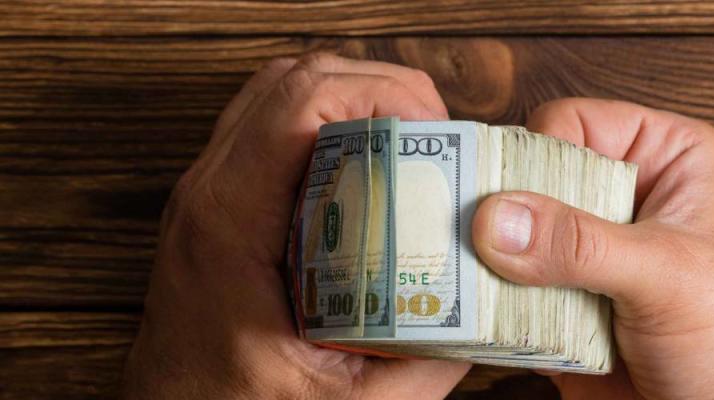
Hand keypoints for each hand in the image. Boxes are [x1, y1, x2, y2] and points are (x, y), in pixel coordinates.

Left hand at [122, 53, 469, 398]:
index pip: (300, 103)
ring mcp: (208, 191)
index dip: (379, 93)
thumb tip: (488, 310)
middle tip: (434, 134)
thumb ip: (423, 363)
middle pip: (293, 79)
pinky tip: (368, 168)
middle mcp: (209, 191)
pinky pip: (271, 127)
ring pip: (279, 92)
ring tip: (408, 142)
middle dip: (377, 87)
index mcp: (229, 224)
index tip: (434, 131)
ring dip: (350, 100)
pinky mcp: (219, 202)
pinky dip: (326, 124)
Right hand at [472, 98, 713, 398]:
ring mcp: (588, 251)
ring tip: (464, 274)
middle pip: (532, 178)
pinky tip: (476, 313)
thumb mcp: (666, 275)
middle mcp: (621, 196)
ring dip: (487, 259)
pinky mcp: (564, 300)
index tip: (501, 191)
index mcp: (663, 158)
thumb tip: (497, 218)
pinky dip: (490, 301)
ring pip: (512, 235)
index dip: (535, 153)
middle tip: (465, 233)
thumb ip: (582, 244)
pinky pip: (508, 286)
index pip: (574, 125)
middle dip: (499, 209)